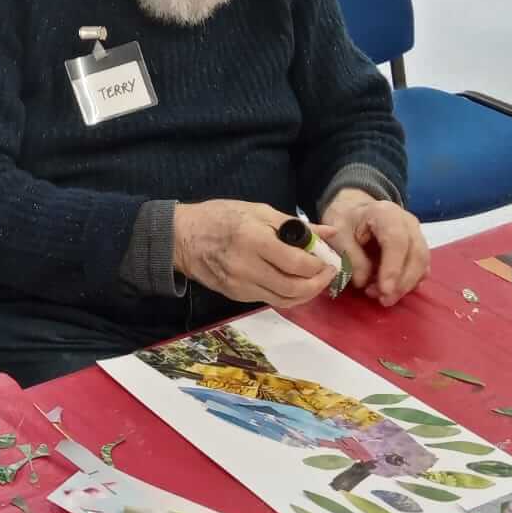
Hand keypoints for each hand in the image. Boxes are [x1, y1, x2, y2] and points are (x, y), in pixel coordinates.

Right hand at [174, 200, 339, 308]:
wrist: (182, 238)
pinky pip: (269, 299)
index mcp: (255, 241)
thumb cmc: (220, 217)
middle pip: (294, 289)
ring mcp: (240, 285)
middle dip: (318, 284)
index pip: (297, 264)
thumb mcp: (259, 211)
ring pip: (284, 300)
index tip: (328, 261)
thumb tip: (329, 233)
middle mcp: (247, 268)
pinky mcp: (235, 296)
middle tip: (327, 273)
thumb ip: (296, 225)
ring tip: (313, 280)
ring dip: (305, 293)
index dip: (319, 266)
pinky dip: (286, 294)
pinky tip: (291, 282)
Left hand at [321, 189, 429, 306]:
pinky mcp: (419, 247)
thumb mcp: (339, 236)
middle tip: (384, 301)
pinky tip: (394, 292)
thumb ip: (351, 257)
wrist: (356, 213)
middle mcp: (408, 222)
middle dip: (402, 282)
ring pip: (423, 263)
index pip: (396, 241)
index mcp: (386, 214)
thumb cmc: (346, 224)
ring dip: (406, 285)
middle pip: (417, 254)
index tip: (384, 291)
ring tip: (383, 298)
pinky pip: (422, 268)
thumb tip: (363, 282)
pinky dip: (410, 283)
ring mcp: (417, 234)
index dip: (393, 268)